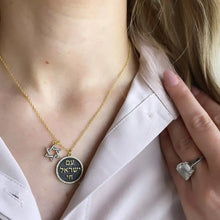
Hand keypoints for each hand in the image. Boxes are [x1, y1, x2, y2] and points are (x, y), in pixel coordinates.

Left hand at [160, 71, 219, 219]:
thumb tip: (210, 111)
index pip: (218, 120)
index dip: (204, 100)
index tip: (191, 85)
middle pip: (198, 127)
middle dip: (182, 100)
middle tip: (170, 82)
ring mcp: (201, 185)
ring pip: (181, 142)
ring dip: (172, 119)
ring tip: (165, 101)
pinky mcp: (187, 196)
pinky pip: (171, 162)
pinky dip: (166, 141)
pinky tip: (163, 129)